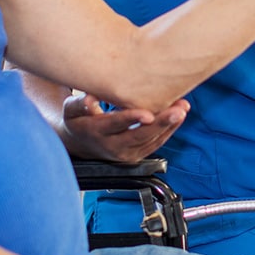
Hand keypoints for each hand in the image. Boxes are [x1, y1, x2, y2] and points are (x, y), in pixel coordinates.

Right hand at [59, 92, 188, 161]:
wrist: (80, 144)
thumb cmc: (78, 120)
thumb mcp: (71, 110)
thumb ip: (79, 104)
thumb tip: (90, 100)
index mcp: (96, 132)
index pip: (116, 125)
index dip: (132, 119)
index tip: (148, 114)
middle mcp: (113, 146)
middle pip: (140, 135)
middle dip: (161, 123)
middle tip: (177, 110)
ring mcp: (127, 153)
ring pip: (151, 140)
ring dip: (169, 125)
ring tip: (183, 108)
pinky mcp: (137, 154)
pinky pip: (156, 143)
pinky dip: (169, 129)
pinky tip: (179, 115)